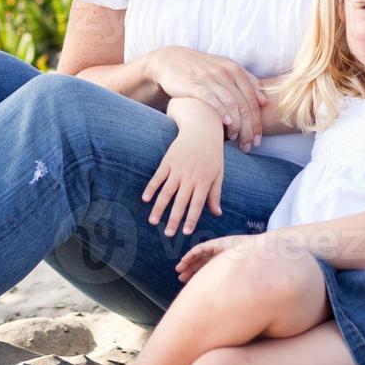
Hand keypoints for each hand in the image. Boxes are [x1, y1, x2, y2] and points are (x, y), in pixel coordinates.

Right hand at [143, 117, 223, 236]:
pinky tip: (145, 199)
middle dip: (174, 219)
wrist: (202, 130)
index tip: (185, 232)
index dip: (191, 219)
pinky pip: (158, 177)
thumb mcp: (218, 174)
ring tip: (153, 221)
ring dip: (159, 208)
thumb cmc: (213, 154)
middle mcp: (190, 177)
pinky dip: (151, 188)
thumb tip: (217, 213)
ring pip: (166, 192)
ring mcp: (178, 169)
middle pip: (180, 202)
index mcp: (204, 182)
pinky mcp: (168, 161)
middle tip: (168, 234)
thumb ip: (215, 194)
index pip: (197, 205)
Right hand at [147, 46, 268, 150]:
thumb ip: (246, 81)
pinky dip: (221, 112)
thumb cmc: (201, 68)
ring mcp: (210, 78)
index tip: (258, 140)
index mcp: (235, 70)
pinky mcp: (194, 84)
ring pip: (231, 104)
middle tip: (249, 145)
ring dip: (236, 124)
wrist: (171, 60)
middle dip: (249, 128)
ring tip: (236, 140)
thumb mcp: (225, 68)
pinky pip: (212, 99)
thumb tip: (263, 100)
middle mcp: (225, 73)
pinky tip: (227, 124)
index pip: (252, 100)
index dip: (257, 122)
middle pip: (244, 105)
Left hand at [175, 234, 255, 281]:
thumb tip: (219, 307)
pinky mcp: (217, 243)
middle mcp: (222, 257)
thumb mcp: (237, 282)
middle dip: (191, 271)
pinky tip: (184, 260)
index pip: (208, 271)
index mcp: (225, 265)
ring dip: (188, 263)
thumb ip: (226, 287)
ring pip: (199, 256)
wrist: (263, 255)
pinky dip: (192, 254)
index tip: (188, 287)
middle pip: (202, 263)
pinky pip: (201, 248)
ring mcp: (219, 249)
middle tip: (181, 279)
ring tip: (179, 270)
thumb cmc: (253, 271)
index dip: (197, 277)